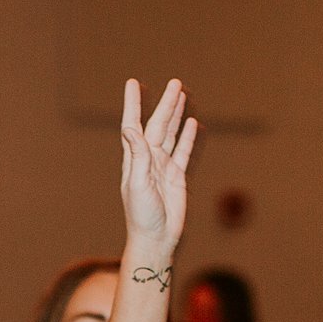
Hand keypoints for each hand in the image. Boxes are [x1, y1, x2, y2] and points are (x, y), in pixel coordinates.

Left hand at [118, 78, 200, 253]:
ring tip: (181, 95)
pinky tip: (191, 122)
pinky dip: (186, 136)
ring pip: (171, 134)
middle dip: (166, 103)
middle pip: (158, 124)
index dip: (133, 104)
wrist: (156, 238)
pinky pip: (183, 151)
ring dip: (176, 114)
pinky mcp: (177, 177)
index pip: (133, 125)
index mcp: (134, 159)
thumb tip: (131, 129)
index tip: (132, 83)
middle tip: (175, 82)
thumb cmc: (141, 215)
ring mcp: (163, 167)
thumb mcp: (137, 184)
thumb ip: (137, 156)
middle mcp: (148, 159)